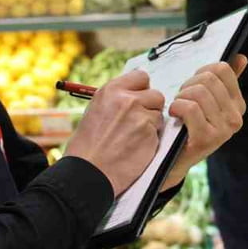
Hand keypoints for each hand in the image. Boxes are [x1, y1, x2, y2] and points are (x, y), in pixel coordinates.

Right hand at [64, 69, 165, 195]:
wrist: (90, 171)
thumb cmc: (89, 145)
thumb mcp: (97, 111)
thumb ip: (117, 100)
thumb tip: (135, 94)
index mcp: (111, 90)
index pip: (141, 77)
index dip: (143, 90)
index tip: (139, 100)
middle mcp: (127, 100)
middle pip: (156, 95)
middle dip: (151, 108)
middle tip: (139, 122)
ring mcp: (140, 116)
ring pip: (159, 115)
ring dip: (152, 125)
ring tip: (133, 138)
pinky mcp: (150, 134)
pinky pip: (159, 132)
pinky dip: (151, 141)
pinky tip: (136, 148)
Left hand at [164, 55, 247, 188]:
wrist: (175, 159)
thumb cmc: (190, 125)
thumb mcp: (210, 102)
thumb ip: (226, 81)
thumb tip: (241, 58)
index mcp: (238, 105)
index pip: (222, 69)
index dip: (201, 72)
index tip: (193, 85)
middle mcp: (235, 118)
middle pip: (208, 79)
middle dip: (188, 85)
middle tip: (182, 98)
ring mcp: (223, 130)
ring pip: (198, 92)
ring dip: (181, 97)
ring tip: (178, 107)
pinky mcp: (206, 138)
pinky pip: (190, 108)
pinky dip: (176, 107)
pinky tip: (174, 115)